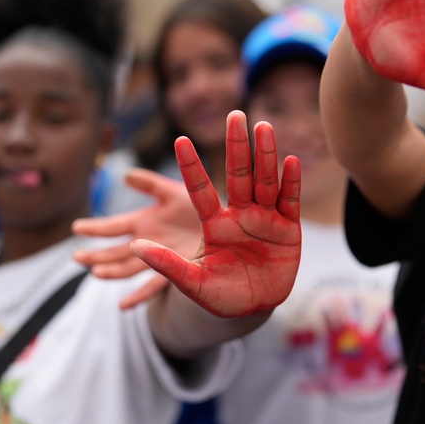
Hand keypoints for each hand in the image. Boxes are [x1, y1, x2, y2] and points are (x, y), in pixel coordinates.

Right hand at [73, 168, 201, 308]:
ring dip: (112, 272)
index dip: (96, 228)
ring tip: (97, 274)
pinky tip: (123, 306)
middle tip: (77, 258)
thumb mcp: (174, 191)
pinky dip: (138, 296)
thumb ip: (150, 184)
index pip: (114, 226)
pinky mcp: (175, 272)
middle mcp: (147, 243)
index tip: (76, 228)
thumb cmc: (202, 204)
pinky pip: (154, 286)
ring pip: (129, 268)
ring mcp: (159, 259)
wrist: (228, 227)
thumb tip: (124, 175)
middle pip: (115, 251)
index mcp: (144, 221)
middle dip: (97, 254)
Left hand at [132, 110, 300, 318]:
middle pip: (239, 175)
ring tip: (264, 126)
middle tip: (235, 114)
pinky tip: (290, 161)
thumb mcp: (192, 282)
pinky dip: (290, 183)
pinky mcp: (288, 230)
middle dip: (237, 146)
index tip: (180, 140)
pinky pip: (289, 202)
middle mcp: (240, 215)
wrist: (254, 309)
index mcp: (214, 224)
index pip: (200, 189)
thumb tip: (134, 245)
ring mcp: (265, 219)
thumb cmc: (220, 296)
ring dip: (266, 155)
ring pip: (265, 182)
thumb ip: (166, 264)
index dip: (191, 166)